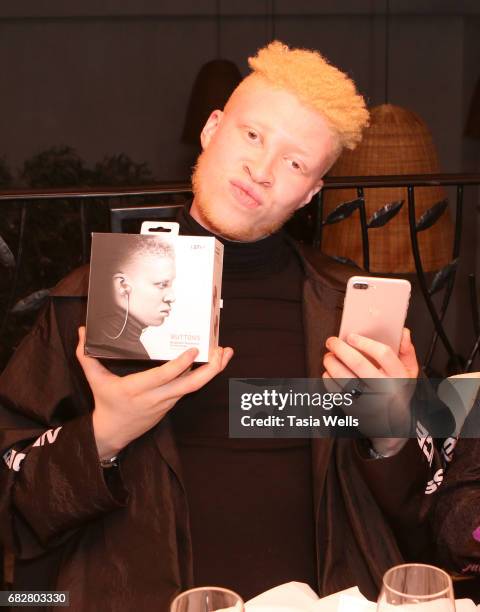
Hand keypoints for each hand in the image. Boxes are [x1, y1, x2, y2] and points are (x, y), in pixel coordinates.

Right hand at [76, 327, 233, 459]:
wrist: (113, 433)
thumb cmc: (106, 403)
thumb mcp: (95, 380)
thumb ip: (87, 356)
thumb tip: (82, 331)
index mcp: (138, 389)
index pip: (164, 377)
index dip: (180, 365)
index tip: (194, 350)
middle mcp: (157, 396)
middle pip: (190, 385)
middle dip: (210, 369)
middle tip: (222, 351)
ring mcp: (167, 401)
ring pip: (195, 387)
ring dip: (213, 371)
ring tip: (225, 352)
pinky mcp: (172, 403)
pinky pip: (190, 388)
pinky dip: (203, 375)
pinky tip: (213, 362)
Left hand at [322, 328, 417, 454]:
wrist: (395, 426)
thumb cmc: (399, 392)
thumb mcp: (410, 372)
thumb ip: (406, 351)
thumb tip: (403, 332)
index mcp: (399, 376)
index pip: (383, 354)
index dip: (365, 342)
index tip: (351, 336)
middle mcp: (385, 388)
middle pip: (358, 363)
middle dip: (340, 349)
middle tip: (332, 341)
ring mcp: (369, 401)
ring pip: (343, 377)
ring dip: (331, 363)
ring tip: (328, 356)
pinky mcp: (355, 411)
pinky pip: (336, 392)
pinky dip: (328, 379)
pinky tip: (329, 372)